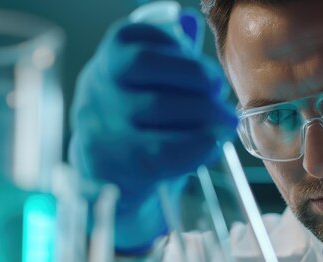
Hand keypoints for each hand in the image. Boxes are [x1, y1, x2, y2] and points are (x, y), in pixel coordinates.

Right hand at [68, 11, 236, 251]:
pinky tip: (210, 148)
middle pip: (146, 65)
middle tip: (225, 105)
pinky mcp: (111, 161)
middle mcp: (98, 83)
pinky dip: (194, 148)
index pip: (142, 37)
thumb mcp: (152, 84)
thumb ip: (172, 58)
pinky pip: (158, 151)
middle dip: (198, 82)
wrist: (113, 175)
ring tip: (224, 128)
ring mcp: (99, 122)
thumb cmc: (145, 122)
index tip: (210, 78)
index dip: (184, 55)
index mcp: (112, 56)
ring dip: (202, 115)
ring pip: (154, 106)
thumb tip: (189, 25)